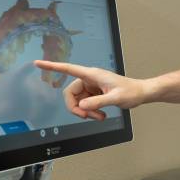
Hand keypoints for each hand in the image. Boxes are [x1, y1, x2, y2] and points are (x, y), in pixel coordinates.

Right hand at [33, 60, 149, 120]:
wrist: (141, 93)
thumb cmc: (132, 91)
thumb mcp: (115, 98)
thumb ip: (98, 102)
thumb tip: (82, 106)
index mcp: (92, 75)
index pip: (68, 69)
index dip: (52, 66)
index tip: (38, 63)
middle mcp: (89, 79)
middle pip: (70, 94)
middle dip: (77, 108)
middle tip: (88, 117)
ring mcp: (91, 87)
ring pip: (77, 101)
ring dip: (86, 112)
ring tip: (100, 116)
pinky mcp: (94, 94)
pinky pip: (84, 104)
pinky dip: (90, 112)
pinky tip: (101, 115)